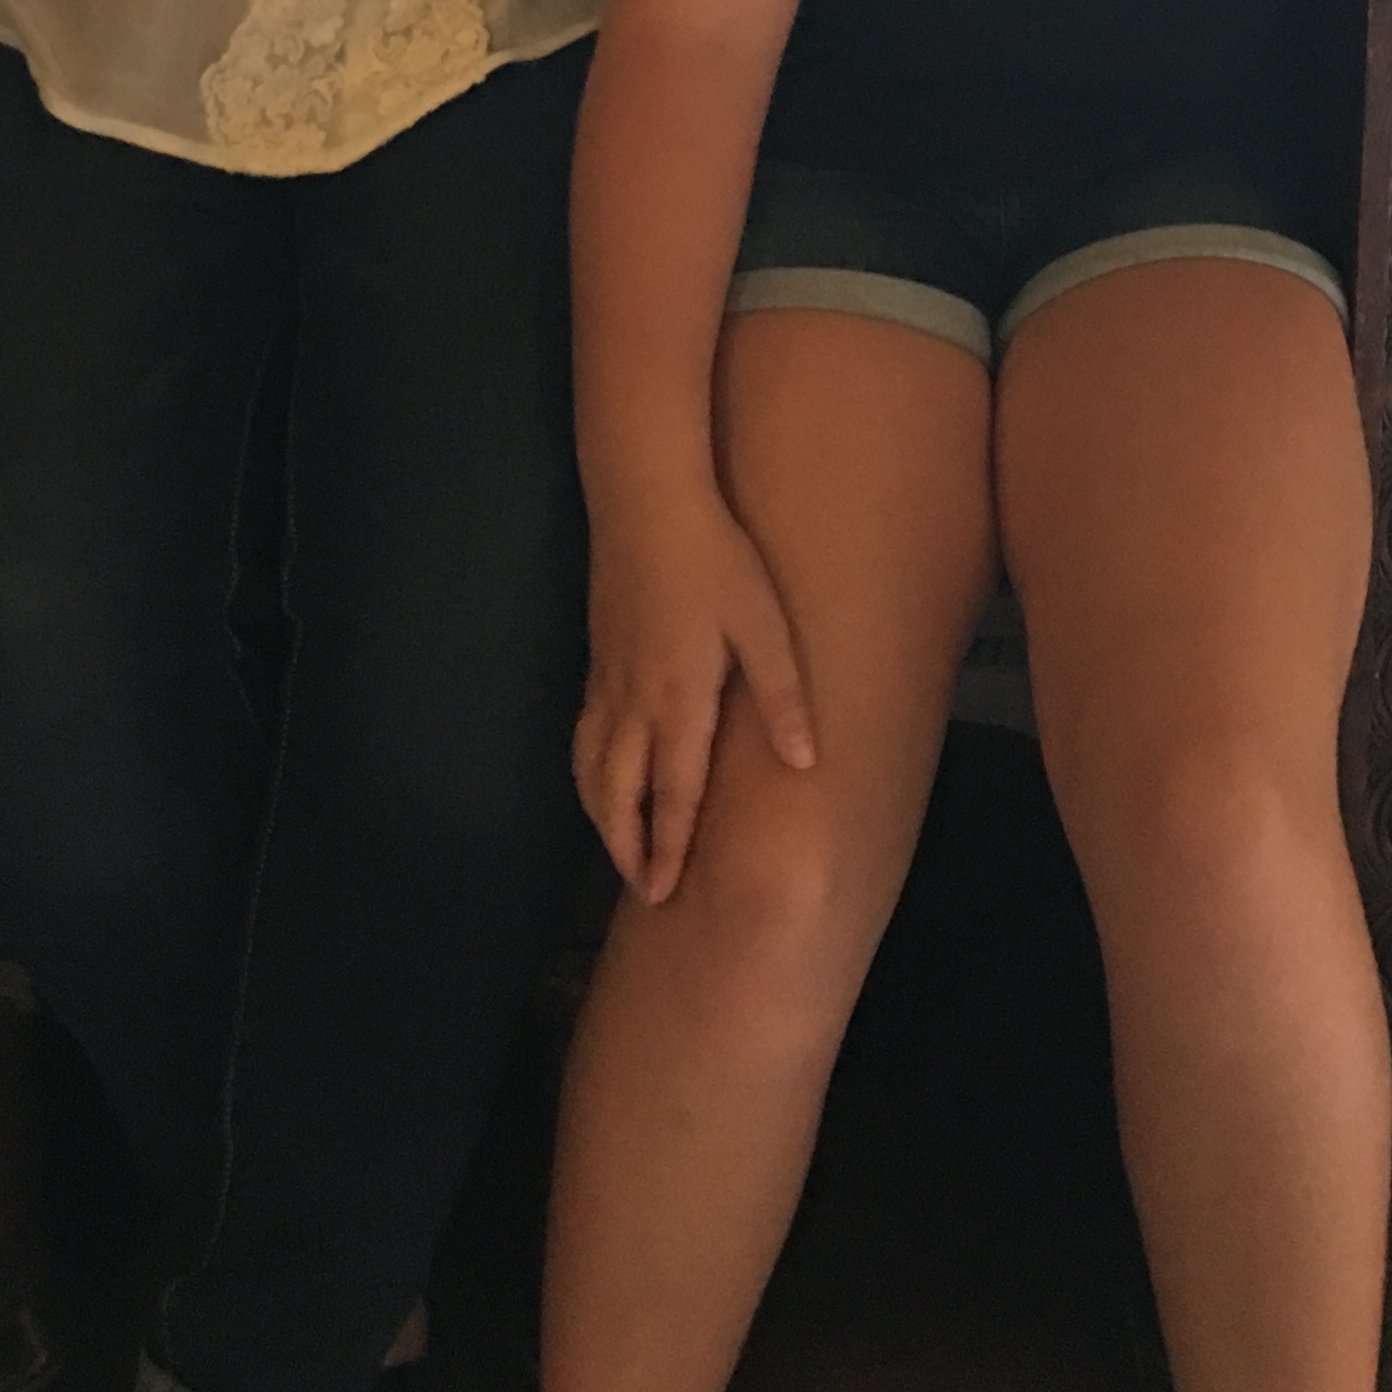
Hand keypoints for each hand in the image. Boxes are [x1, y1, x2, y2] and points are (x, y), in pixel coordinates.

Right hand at [574, 497, 816, 903]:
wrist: (645, 499)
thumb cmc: (714, 558)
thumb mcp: (763, 623)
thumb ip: (782, 696)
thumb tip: (806, 764)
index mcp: (678, 699)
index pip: (671, 792)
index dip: (668, 846)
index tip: (665, 892)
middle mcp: (633, 701)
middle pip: (617, 793)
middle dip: (627, 846)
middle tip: (643, 890)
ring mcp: (607, 680)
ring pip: (591, 767)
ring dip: (603, 816)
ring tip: (619, 848)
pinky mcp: (597, 659)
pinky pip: (584, 736)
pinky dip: (588, 775)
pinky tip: (601, 779)